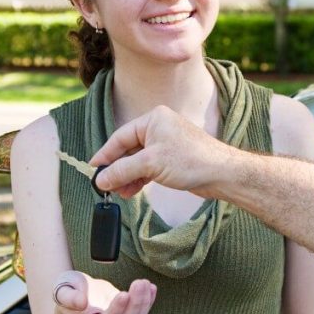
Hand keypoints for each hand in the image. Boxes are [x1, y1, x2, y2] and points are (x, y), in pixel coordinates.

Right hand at [52, 270, 155, 313]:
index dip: (115, 311)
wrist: (77, 292)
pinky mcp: (127, 313)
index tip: (123, 294)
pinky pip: (142, 313)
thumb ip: (68, 296)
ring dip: (144, 302)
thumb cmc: (69, 290)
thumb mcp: (62, 289)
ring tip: (144, 282)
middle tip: (139, 282)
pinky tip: (151, 287)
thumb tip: (81, 302)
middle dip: (135, 304)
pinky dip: (149, 300)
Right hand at [89, 105, 234, 197]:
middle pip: (128, 150)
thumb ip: (122, 170)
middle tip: (105, 187)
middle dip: (117, 169)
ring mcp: (166, 144)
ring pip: (138, 161)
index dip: (105, 155)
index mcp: (153, 119)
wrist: (221, 173)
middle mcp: (159, 128)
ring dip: (127, 177)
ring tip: (118, 193)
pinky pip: (148, 168)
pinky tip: (131, 191)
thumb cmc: (190, 160)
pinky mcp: (171, 159)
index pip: (120, 137)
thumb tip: (100, 179)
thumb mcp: (150, 164)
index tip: (93, 170)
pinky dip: (139, 179)